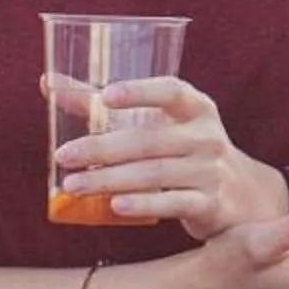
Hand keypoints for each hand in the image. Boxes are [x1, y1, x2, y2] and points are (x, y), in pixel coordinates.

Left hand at [46, 73, 283, 241]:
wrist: (240, 195)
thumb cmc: (183, 150)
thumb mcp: (158, 124)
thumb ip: (103, 106)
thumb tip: (48, 81)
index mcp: (196, 108)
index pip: (172, 91)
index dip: (140, 92)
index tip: (106, 95)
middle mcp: (207, 136)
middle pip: (151, 139)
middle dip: (104, 148)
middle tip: (64, 156)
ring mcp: (210, 171)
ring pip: (156, 172)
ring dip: (111, 179)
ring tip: (74, 185)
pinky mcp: (210, 204)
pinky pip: (174, 203)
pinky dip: (145, 204)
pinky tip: (115, 207)